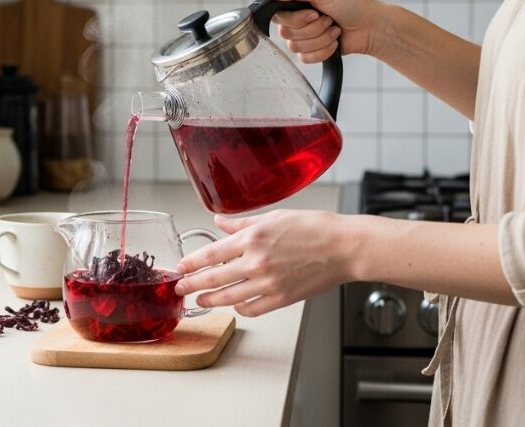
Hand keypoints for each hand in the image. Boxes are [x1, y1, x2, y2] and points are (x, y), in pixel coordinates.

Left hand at [175, 209, 354, 316]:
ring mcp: (268, 284)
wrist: (344, 247)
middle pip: (213, 278)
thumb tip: (220, 223)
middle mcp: (256, 263)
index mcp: (252, 239)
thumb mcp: (274, 216)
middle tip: (180, 288)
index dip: (190, 263)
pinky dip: (240, 309)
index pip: (210, 254)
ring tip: (200, 300)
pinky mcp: (281, 298)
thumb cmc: (315, 228)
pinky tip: (236, 305)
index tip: (180, 267)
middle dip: (192, 285)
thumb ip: (242, 223)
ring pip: (228, 298)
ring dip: (210, 300)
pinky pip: (252, 309)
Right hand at [263, 0, 386, 62]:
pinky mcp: (312, 52)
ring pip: (296, 48)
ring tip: (334, 29)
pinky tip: (334, 42)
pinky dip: (324, 51)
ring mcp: (304, 37)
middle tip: (329, 19)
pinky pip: (305, 59)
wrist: (371, 27)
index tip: (314, 13)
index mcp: (296, 2)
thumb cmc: (352, 4)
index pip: (278, 15)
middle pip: (286, 33)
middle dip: (313, 28)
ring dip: (321, 39)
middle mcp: (297, 19)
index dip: (297, 19)